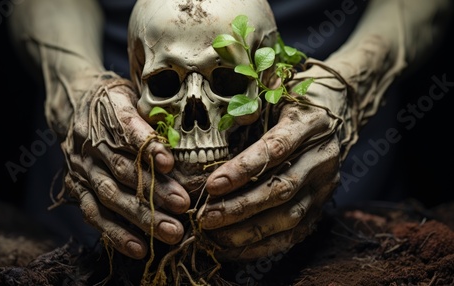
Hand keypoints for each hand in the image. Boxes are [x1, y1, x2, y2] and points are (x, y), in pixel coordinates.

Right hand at [59, 75, 189, 258]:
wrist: (75, 102)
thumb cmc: (116, 101)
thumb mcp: (133, 94)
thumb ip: (153, 113)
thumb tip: (190, 133)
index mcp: (107, 113)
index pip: (127, 130)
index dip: (148, 148)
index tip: (170, 163)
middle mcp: (90, 142)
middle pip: (123, 170)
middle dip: (155, 191)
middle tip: (184, 206)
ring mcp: (82, 167)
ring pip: (110, 195)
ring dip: (141, 216)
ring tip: (171, 231)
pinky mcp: (76, 187)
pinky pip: (94, 214)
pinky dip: (116, 233)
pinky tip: (140, 247)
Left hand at [197, 61, 354, 260]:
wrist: (337, 110)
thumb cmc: (294, 99)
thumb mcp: (276, 87)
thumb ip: (252, 101)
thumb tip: (226, 118)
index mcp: (309, 123)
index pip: (276, 149)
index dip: (243, 169)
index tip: (212, 184)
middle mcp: (322, 157)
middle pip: (281, 189)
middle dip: (240, 207)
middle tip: (205, 217)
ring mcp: (324, 185)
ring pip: (288, 217)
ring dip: (248, 231)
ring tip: (212, 235)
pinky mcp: (321, 206)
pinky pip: (294, 234)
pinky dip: (263, 245)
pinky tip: (233, 247)